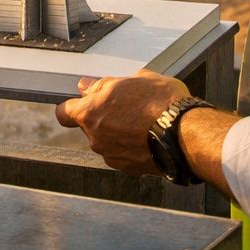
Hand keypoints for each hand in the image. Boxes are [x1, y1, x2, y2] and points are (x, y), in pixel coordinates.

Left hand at [56, 71, 190, 174]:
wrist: (186, 133)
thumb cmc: (161, 102)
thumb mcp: (134, 80)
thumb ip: (104, 85)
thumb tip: (86, 86)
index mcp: (90, 113)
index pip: (63, 113)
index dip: (72, 107)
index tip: (83, 103)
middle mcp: (96, 138)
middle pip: (89, 127)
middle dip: (103, 118)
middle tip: (127, 107)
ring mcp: (111, 156)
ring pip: (108, 141)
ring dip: (119, 134)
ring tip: (144, 122)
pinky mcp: (128, 169)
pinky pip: (124, 154)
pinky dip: (132, 148)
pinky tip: (150, 137)